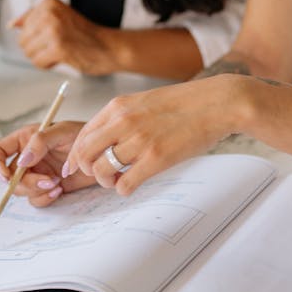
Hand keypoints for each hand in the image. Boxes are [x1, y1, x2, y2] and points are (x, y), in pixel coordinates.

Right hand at [0, 121, 96, 206]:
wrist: (103, 154)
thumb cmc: (83, 135)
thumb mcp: (62, 131)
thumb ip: (40, 142)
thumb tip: (21, 161)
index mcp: (24, 140)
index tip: (7, 176)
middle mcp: (27, 158)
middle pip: (9, 178)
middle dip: (25, 183)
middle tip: (47, 181)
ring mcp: (36, 174)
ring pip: (21, 191)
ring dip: (36, 191)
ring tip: (56, 183)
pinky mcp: (47, 188)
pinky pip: (36, 199)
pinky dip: (45, 198)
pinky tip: (59, 189)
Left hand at [13, 0, 118, 74]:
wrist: (109, 47)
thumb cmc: (84, 35)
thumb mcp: (59, 18)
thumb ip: (34, 19)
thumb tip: (12, 24)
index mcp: (49, 3)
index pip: (23, 26)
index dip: (39, 36)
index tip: (58, 33)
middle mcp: (49, 13)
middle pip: (23, 40)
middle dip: (38, 48)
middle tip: (60, 44)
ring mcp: (54, 30)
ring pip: (28, 53)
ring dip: (43, 57)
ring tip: (62, 50)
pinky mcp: (58, 48)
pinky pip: (38, 62)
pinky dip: (48, 65)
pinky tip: (63, 58)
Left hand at [65, 75, 250, 194]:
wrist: (217, 103)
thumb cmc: (185, 103)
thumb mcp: (145, 101)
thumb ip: (123, 117)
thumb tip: (106, 139)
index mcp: (118, 106)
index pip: (82, 134)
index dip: (75, 154)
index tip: (75, 166)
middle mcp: (123, 122)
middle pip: (84, 153)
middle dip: (84, 170)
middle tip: (96, 176)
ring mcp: (139, 141)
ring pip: (101, 171)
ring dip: (105, 181)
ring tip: (116, 180)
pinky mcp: (156, 159)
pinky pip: (125, 184)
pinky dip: (123, 190)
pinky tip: (131, 185)